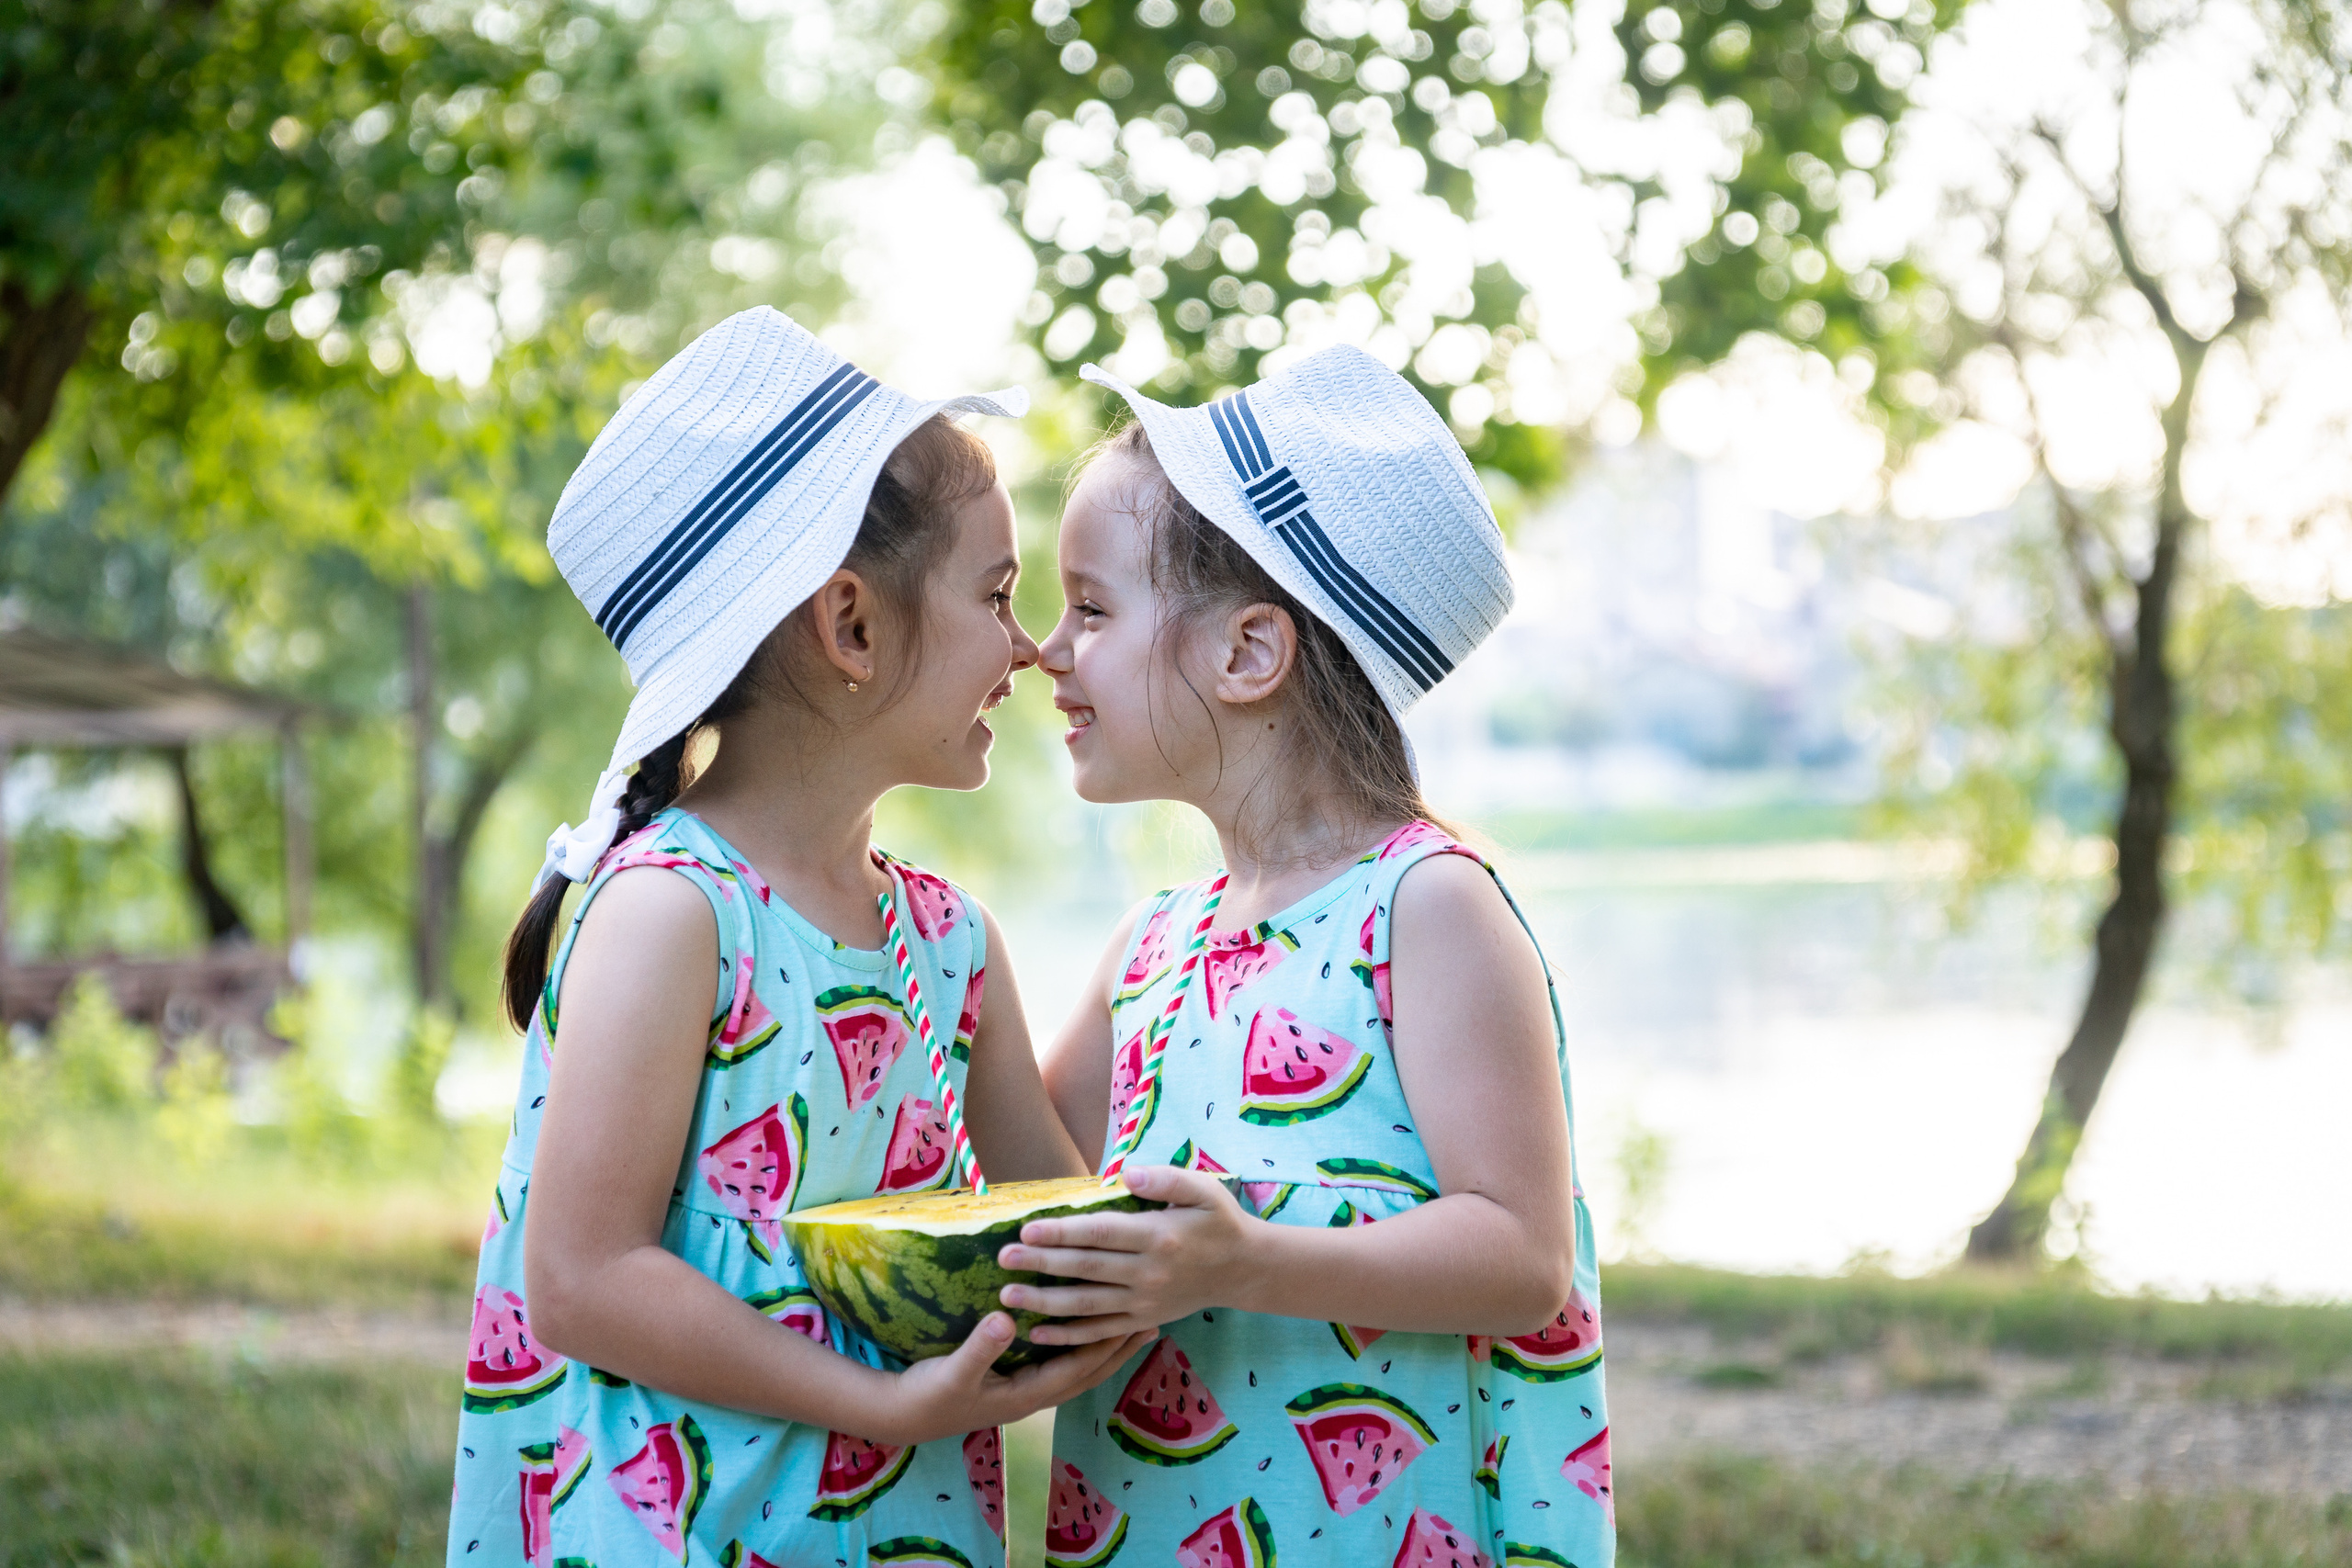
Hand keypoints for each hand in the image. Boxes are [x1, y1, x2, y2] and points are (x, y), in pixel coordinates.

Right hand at [883, 1311, 1155, 1445]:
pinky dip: (1080, 1349)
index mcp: (1027, 1395)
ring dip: (1105, 1350)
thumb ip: (980, 1347)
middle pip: (1088, 1373)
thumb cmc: (929, 1394)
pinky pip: (1059, 1365)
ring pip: (1077, 1371)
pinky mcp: (1015, 1383)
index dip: (1107, 1344)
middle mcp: (1034, 1397)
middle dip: (1119, 1349)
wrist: (904, 1415)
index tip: (1134, 1319)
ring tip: (1131, 1326)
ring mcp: (1026, 1392)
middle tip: (1152, 1322)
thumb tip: (1006, 1319)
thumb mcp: (953, 1371)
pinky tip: (1085, 1334)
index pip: (1078, 1367)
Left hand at [995, 1166, 1254, 1343]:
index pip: (1102, 1234)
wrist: (1244, 1270)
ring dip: (1044, 1302)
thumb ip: (1166, 1179)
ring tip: (1007, 1295)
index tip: (1026, 1230)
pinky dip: (1068, 1336)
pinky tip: (1037, 1332)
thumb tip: (1127, 1173)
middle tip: (1002, 1258)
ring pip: (1087, 1305)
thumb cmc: (1219, 1221)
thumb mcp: (1204, 1190)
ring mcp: (1145, 1302)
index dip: (1063, 1233)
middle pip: (1086, 1270)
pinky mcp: (1143, 1320)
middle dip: (1041, 1265)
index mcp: (1159, 1236)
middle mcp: (1149, 1273)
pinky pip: (1100, 1332)